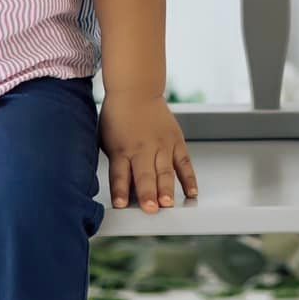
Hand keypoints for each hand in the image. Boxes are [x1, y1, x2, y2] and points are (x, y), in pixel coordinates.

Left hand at [99, 92, 196, 212]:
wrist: (135, 90)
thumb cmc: (117, 118)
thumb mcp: (106, 140)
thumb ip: (116, 164)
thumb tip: (123, 190)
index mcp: (121, 149)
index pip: (119, 174)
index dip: (120, 190)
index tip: (121, 205)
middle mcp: (142, 148)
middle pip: (145, 175)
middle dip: (148, 193)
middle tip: (151, 209)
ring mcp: (161, 144)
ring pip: (165, 171)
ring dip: (167, 189)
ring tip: (168, 204)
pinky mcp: (176, 141)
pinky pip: (185, 163)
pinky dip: (189, 179)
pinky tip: (191, 193)